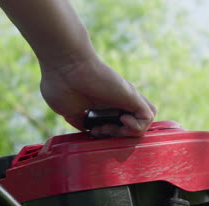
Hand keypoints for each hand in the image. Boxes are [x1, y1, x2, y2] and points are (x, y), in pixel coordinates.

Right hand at [40, 55, 156, 136]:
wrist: (64, 66)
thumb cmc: (60, 84)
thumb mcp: (68, 110)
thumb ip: (80, 121)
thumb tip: (88, 130)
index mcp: (101, 105)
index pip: (117, 125)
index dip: (108, 134)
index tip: (93, 131)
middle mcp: (116, 101)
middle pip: (132, 126)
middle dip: (118, 136)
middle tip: (101, 130)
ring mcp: (125, 99)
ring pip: (144, 122)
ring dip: (129, 133)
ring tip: (112, 126)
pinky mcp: (132, 96)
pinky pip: (148, 117)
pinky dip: (137, 126)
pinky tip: (121, 120)